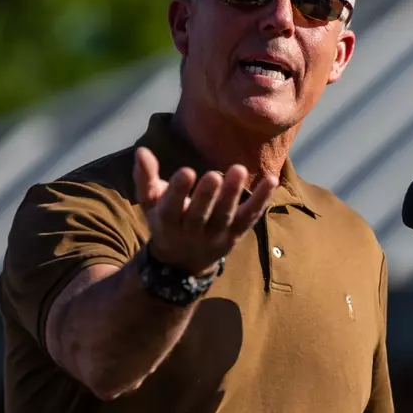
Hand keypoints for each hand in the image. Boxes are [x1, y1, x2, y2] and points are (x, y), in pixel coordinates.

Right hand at [134, 147, 277, 275]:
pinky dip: (261, 201)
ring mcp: (216, 236)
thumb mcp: (150, 203)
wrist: (183, 261)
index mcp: (167, 222)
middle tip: (214, 174)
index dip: (178, 192)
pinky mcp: (235, 235)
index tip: (186, 172)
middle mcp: (191, 232)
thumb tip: (141, 151)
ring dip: (233, 194)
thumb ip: (145, 178)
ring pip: (225, 216)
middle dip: (207, 196)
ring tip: (238, 169)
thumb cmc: (166, 221)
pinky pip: (249, 218)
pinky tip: (271, 181)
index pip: (171, 208)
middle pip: (200, 215)